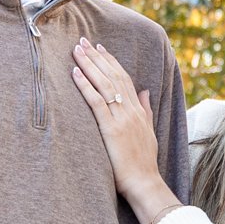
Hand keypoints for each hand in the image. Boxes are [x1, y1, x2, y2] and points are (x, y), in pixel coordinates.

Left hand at [71, 36, 177, 223]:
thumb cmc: (144, 163)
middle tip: (83, 41)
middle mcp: (131, 110)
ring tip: (76, 50)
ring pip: (104, 84)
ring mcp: (122, 118)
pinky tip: (76, 73)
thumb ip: (147, 110)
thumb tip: (146, 91)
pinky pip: (96, 102)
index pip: (124, 79)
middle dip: (97, 57)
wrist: (145, 183)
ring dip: (89, 65)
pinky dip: (85, 85)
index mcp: (138, 110)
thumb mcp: (149, 132)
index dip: (111, 61)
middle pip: (113, 76)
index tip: (99, 48)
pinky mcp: (111, 129)